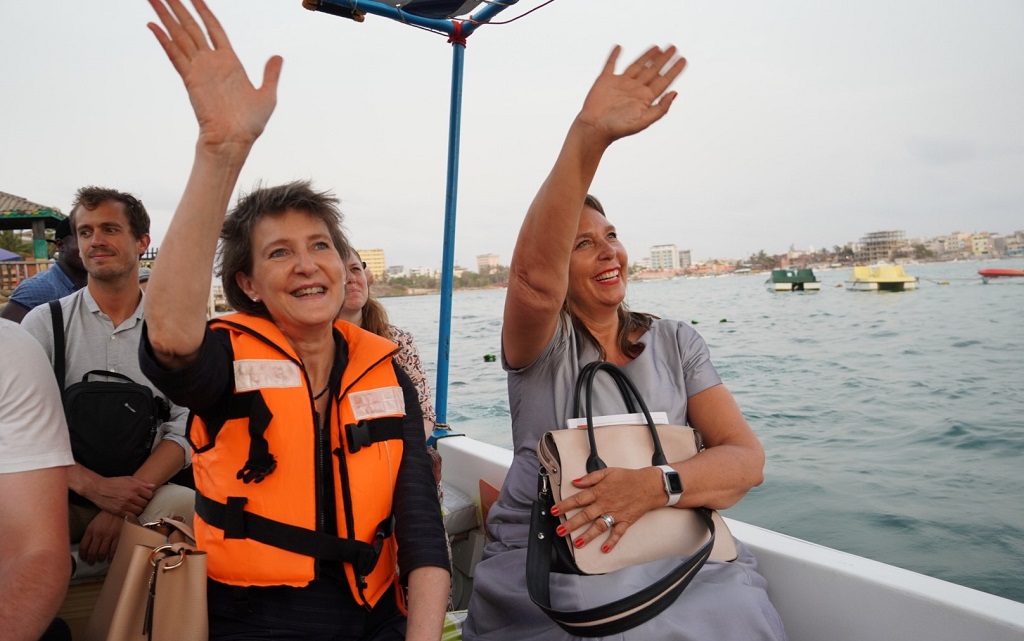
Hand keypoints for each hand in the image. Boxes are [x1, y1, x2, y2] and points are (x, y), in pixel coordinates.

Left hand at [79, 511, 125, 564]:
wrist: (119, 510)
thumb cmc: (106, 517)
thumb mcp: (94, 523)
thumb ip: (90, 534)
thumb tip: (86, 547)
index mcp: (91, 530)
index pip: (83, 547)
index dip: (83, 556)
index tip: (84, 559)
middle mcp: (99, 533)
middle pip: (92, 552)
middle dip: (91, 560)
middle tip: (91, 562)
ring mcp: (110, 535)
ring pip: (102, 553)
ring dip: (100, 559)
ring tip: (100, 560)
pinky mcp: (119, 536)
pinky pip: (113, 551)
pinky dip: (111, 557)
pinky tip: (109, 559)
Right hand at [86, 476, 154, 515]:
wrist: (98, 489)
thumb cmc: (114, 483)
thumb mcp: (128, 479)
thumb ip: (142, 482)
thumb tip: (153, 486)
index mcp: (135, 487)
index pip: (150, 495)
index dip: (148, 496)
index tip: (144, 496)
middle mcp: (131, 497)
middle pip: (145, 504)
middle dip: (144, 502)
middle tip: (139, 501)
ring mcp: (125, 505)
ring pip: (140, 511)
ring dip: (139, 509)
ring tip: (135, 506)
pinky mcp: (119, 512)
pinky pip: (132, 516)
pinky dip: (133, 514)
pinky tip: (130, 510)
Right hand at [147, 0, 281, 153]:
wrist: (235, 141)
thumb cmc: (250, 124)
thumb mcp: (267, 95)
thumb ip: (270, 74)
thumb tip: (278, 57)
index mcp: (230, 62)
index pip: (214, 29)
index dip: (204, 11)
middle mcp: (211, 62)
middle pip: (192, 27)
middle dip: (179, 8)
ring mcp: (199, 69)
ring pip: (180, 36)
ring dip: (166, 16)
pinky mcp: (190, 79)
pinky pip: (175, 55)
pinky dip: (164, 39)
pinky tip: (153, 24)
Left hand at [551, 466, 662, 552]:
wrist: (649, 484)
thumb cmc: (628, 477)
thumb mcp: (607, 472)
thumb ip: (590, 478)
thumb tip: (575, 482)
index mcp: (599, 491)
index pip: (578, 499)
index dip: (565, 505)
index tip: (554, 511)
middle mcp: (605, 504)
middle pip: (585, 515)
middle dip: (571, 524)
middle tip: (560, 531)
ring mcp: (615, 513)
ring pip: (599, 526)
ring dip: (588, 535)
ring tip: (577, 543)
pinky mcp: (625, 521)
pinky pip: (618, 533)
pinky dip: (612, 541)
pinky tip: (604, 549)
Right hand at [577, 45, 686, 146]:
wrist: (594, 129)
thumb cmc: (618, 128)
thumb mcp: (643, 121)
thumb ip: (660, 108)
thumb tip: (675, 93)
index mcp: (645, 99)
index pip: (663, 81)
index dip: (674, 70)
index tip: (683, 60)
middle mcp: (634, 89)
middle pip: (653, 71)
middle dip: (663, 59)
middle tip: (674, 48)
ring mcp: (620, 83)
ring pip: (637, 65)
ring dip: (647, 56)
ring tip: (657, 47)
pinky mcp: (605, 80)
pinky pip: (611, 64)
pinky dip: (614, 55)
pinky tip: (619, 47)